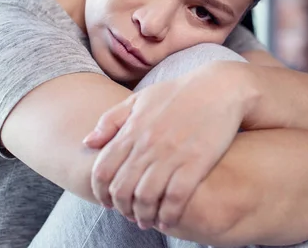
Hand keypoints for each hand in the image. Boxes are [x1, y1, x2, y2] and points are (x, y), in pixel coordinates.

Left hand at [83, 64, 255, 229]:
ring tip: (148, 220)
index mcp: (132, 130)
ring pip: (146, 198)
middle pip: (121, 189)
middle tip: (129, 214)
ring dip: (143, 216)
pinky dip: (169, 215)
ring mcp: (172, 154)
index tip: (108, 202)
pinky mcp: (196, 162)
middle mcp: (148, 145)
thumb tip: (88, 142)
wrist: (220, 87)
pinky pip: (175, 198)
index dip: (101, 192)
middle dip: (121, 208)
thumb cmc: (179, 92)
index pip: (102, 171)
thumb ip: (111, 120)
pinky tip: (168, 219)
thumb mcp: (140, 99)